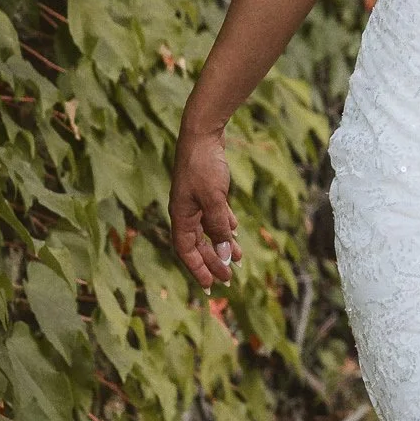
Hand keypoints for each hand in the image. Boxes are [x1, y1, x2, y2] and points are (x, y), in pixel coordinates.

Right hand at [171, 119, 241, 289]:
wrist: (202, 134)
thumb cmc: (203, 165)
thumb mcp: (213, 198)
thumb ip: (218, 226)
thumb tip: (223, 253)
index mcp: (181, 215)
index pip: (186, 250)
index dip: (198, 269)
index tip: (210, 286)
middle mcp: (186, 211)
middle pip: (199, 244)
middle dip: (213, 262)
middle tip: (228, 280)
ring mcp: (196, 201)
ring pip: (209, 231)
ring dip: (222, 246)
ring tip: (238, 260)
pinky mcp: (207, 191)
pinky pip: (215, 216)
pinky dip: (225, 226)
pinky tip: (234, 232)